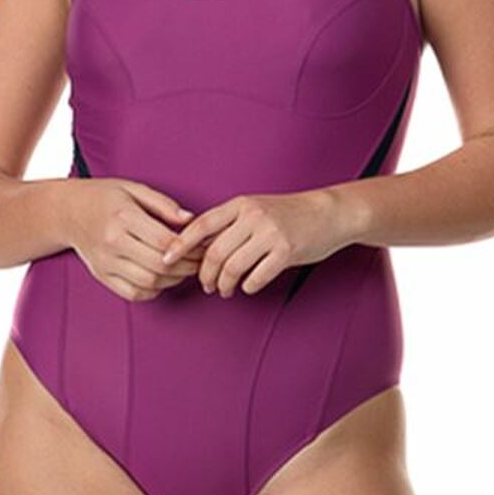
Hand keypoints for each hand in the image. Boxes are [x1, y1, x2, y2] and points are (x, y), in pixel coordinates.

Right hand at [68, 179, 206, 302]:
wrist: (67, 212)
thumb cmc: (103, 197)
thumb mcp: (133, 188)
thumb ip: (163, 204)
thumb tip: (190, 219)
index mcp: (122, 216)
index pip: (163, 239)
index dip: (188, 247)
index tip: (201, 246)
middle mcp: (112, 242)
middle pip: (158, 264)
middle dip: (185, 266)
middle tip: (199, 262)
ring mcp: (105, 262)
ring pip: (148, 282)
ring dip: (172, 280)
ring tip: (184, 270)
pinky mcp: (102, 276)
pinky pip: (132, 293)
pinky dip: (153, 291)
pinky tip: (162, 280)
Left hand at [160, 190, 344, 297]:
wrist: (328, 213)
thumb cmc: (287, 213)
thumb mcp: (255, 209)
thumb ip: (230, 224)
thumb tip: (198, 248)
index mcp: (240, 204)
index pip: (201, 225)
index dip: (180, 244)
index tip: (166, 259)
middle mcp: (253, 216)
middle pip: (214, 253)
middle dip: (204, 275)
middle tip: (205, 285)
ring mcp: (271, 233)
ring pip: (233, 268)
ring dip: (224, 285)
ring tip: (224, 290)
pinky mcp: (286, 251)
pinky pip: (256, 277)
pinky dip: (248, 287)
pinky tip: (247, 287)